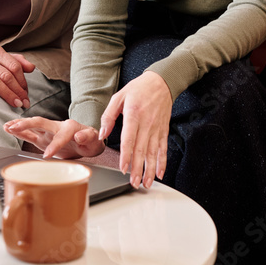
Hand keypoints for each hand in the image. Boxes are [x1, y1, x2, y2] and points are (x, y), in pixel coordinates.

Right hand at [3, 117, 104, 159]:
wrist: (88, 141)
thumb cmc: (91, 140)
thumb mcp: (95, 140)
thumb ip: (88, 137)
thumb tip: (79, 136)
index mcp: (70, 127)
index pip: (60, 136)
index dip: (54, 145)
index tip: (48, 155)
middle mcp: (57, 126)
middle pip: (41, 122)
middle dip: (27, 124)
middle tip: (15, 127)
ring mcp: (49, 131)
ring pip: (33, 125)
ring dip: (20, 125)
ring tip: (7, 126)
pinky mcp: (44, 138)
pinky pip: (30, 133)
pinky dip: (19, 131)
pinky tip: (9, 129)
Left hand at [99, 71, 172, 189]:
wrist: (161, 82)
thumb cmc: (138, 89)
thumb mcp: (119, 97)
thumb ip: (108, 116)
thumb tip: (102, 134)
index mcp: (134, 114)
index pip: (129, 139)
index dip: (126, 156)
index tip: (123, 169)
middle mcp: (147, 123)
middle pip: (142, 149)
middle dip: (138, 168)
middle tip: (134, 183)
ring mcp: (157, 128)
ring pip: (153, 152)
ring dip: (150, 170)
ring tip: (145, 183)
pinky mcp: (163, 130)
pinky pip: (163, 148)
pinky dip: (162, 162)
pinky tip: (160, 173)